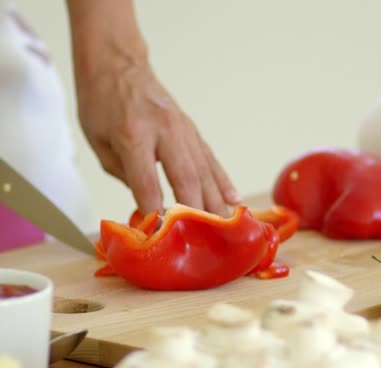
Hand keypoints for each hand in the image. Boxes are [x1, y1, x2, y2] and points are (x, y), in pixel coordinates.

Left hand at [66, 0, 239, 216]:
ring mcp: (184, 130)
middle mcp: (164, 132)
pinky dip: (223, 182)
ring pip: (205, 173)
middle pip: (186, 180)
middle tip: (206, 241)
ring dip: (216, 203)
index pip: (147, 183)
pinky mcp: (193, 131)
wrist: (118, 64)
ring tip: (226, 229)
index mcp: (133, 134)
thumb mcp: (99, 143)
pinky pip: (211, 161)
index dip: (154, 213)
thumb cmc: (102, 105)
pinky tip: (233, 201)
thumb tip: (149, 207)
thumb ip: (125, 176)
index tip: (161, 237)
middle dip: (196, 214)